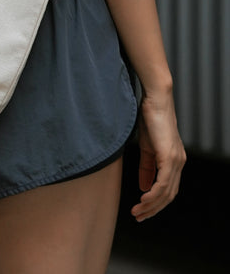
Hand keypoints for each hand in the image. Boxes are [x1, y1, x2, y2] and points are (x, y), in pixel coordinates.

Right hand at [131, 90, 185, 221]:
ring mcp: (176, 160)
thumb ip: (147, 167)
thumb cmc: (150, 118)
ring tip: (137, 211)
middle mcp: (179, 163)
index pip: (168, 189)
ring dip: (151, 205)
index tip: (142, 211)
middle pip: (169, 195)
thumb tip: (144, 186)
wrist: (155, 100)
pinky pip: (164, 183)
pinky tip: (144, 199)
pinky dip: (154, 194)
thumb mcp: (146, 146)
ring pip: (167, 192)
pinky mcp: (170, 157)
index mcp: (174, 161)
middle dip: (153, 209)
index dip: (156, 203)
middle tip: (138, 217)